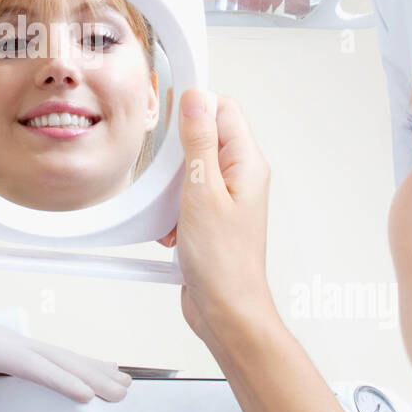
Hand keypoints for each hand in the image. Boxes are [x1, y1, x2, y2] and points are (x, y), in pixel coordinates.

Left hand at [0, 291, 132, 411]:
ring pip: (58, 356)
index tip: (88, 396)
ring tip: (122, 381)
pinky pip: (49, 359)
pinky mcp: (7, 352)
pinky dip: (74, 366)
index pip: (34, 365)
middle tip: (122, 392)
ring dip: (90, 368)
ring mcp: (9, 344)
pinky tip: (88, 372)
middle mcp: (6, 340)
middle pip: (57, 357)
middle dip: (91, 374)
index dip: (61, 381)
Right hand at [157, 89, 270, 340]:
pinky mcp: (209, 218)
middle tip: (164, 169)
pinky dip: (169, 210)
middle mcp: (240, 177)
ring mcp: (226, 198)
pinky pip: (183, 197)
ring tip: (170, 207)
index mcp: (247, 164)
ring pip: (188, 169)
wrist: (226, 312)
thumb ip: (199, 143)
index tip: (166, 106)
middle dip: (175, 153)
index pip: (224, 109)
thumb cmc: (223, 263)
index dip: (195, 103)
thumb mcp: (202, 193)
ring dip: (170, 187)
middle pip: (203, 138)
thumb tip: (197, 99)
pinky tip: (170, 230)